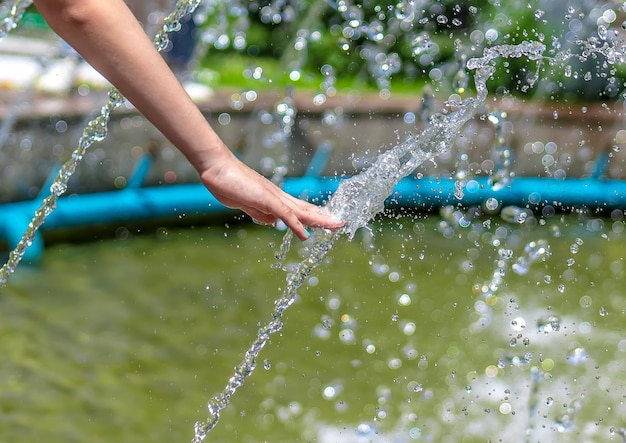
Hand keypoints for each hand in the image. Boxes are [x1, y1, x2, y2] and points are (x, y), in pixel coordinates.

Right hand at [199, 153, 343, 240]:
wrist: (217, 169)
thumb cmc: (230, 184)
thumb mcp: (247, 204)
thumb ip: (260, 212)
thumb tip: (272, 222)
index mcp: (275, 199)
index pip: (301, 210)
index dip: (316, 216)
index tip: (329, 222)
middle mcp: (279, 197)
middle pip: (307, 210)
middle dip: (325, 218)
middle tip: (342, 223)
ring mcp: (274, 198)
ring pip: (302, 211)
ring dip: (320, 220)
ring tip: (336, 225)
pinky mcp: (266, 200)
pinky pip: (285, 215)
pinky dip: (297, 225)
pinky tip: (305, 235)